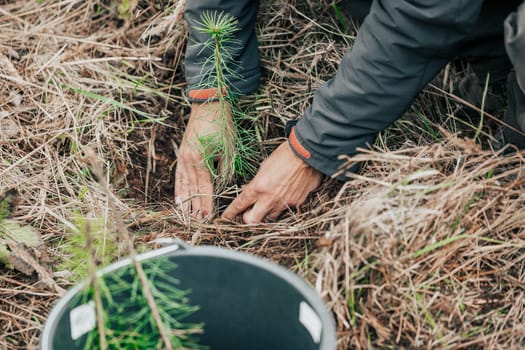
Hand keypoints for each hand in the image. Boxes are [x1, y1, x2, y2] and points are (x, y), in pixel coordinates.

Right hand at [175, 101, 232, 219]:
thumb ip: (226, 169)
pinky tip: (178, 199)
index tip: (209, 217)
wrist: (208, 104)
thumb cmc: (221, 125)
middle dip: (195, 207)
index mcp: (200, 160)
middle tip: (197, 222)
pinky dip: (179, 188)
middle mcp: (188, 161)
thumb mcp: (229, 148)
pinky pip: (179, 176)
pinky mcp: (182, 154)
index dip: (207, 203)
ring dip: (185, 201)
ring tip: (185, 216)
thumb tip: (224, 184)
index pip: (205, 188)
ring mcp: (182, 157)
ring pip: (183, 185)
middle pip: (192, 189)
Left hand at [221, 141, 322, 222]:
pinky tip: (287, 196)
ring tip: (271, 202)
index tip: (225, 218)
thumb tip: (251, 189)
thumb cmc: (285, 154)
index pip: (239, 205)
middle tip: (250, 213)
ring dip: (268, 212)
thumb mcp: (264, 166)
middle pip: (252, 221)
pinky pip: (288, 210)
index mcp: (258, 186)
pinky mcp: (297, 203)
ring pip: (270, 218)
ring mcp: (284, 203)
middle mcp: (269, 198)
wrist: (308, 153)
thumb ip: (257, 181)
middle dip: (248, 219)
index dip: (230, 213)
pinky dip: (285, 206)